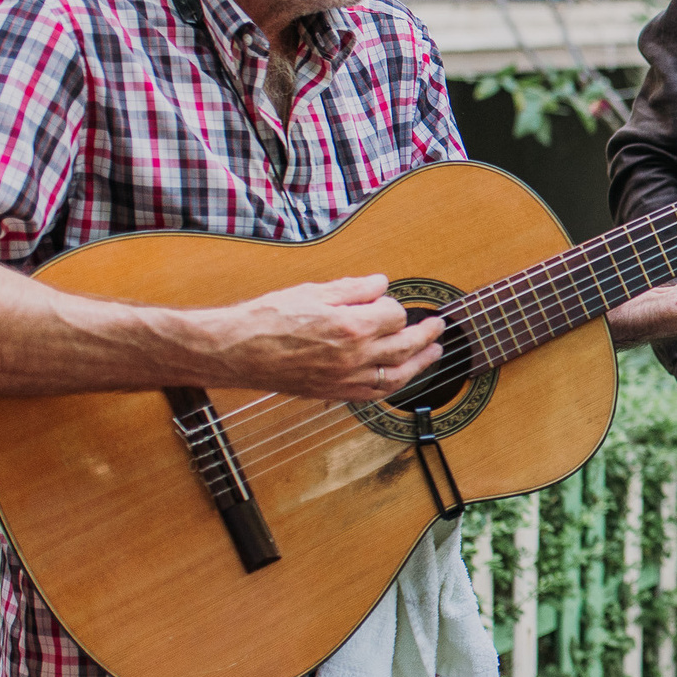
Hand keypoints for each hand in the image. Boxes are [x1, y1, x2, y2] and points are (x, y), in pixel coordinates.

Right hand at [208, 274, 443, 401]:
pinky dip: (394, 385)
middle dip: (426, 334)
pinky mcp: (335, 393)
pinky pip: (376, 393)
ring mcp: (346, 378)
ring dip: (421, 363)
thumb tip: (382, 283)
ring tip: (435, 353)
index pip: (393, 314)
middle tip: (439, 326)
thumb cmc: (268, 318)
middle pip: (405, 345)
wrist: (237, 351)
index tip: (386, 300)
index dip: (393, 304)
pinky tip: (403, 377)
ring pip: (398, 375)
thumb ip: (353, 288)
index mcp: (350, 326)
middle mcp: (354, 356)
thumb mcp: (313, 291)